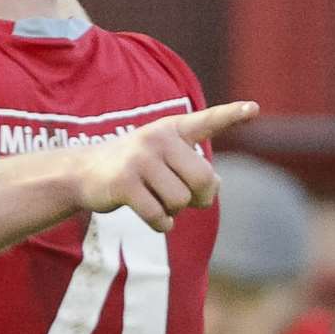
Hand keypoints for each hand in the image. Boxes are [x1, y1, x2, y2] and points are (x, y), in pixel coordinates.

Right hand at [72, 101, 258, 230]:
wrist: (81, 173)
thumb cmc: (134, 169)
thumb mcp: (165, 161)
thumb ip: (194, 170)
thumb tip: (213, 188)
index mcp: (172, 129)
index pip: (207, 121)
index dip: (231, 115)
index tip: (252, 109)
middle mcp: (157, 139)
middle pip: (203, 178)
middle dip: (200, 197)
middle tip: (188, 201)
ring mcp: (138, 159)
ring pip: (180, 199)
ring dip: (175, 211)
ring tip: (159, 203)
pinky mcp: (123, 183)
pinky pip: (158, 214)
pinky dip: (162, 224)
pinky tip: (156, 220)